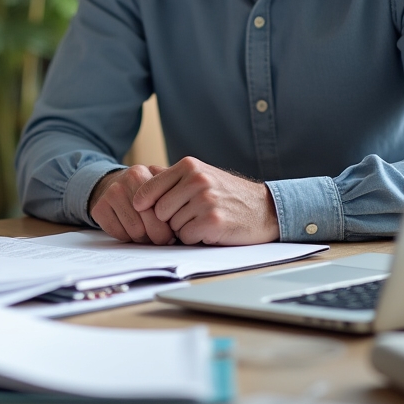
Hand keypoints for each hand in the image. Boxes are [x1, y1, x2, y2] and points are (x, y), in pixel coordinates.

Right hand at [88, 165, 175, 243]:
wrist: (110, 184)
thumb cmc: (140, 190)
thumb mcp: (157, 183)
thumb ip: (173, 192)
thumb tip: (190, 216)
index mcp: (142, 174)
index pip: (161, 210)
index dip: (169, 226)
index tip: (172, 231)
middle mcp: (124, 181)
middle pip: (148, 224)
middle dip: (157, 236)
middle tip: (161, 238)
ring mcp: (110, 194)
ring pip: (134, 232)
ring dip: (142, 238)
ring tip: (146, 231)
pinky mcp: (99, 208)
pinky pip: (118, 234)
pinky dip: (126, 236)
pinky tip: (129, 228)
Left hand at [132, 157, 279, 244]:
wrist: (264, 209)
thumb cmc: (227, 194)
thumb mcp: (200, 175)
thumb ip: (171, 177)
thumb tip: (139, 177)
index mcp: (189, 166)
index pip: (149, 187)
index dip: (143, 202)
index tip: (140, 208)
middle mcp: (197, 180)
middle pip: (159, 210)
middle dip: (168, 218)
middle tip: (187, 216)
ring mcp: (206, 200)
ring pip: (172, 225)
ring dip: (184, 229)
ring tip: (202, 220)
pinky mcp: (213, 220)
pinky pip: (187, 236)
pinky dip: (195, 238)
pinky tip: (210, 230)